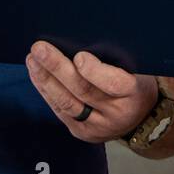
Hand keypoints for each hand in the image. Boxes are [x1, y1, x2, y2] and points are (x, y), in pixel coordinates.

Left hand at [25, 41, 158, 143]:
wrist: (140, 117)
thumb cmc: (135, 81)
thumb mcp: (137, 68)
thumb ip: (115, 58)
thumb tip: (80, 41)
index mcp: (133, 93)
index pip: (113, 84)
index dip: (94, 71)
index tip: (79, 55)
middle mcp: (115, 113)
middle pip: (83, 90)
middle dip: (57, 68)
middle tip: (40, 49)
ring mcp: (97, 126)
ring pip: (67, 103)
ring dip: (46, 79)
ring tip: (32, 60)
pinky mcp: (81, 132)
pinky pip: (60, 111)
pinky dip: (46, 91)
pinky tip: (36, 75)